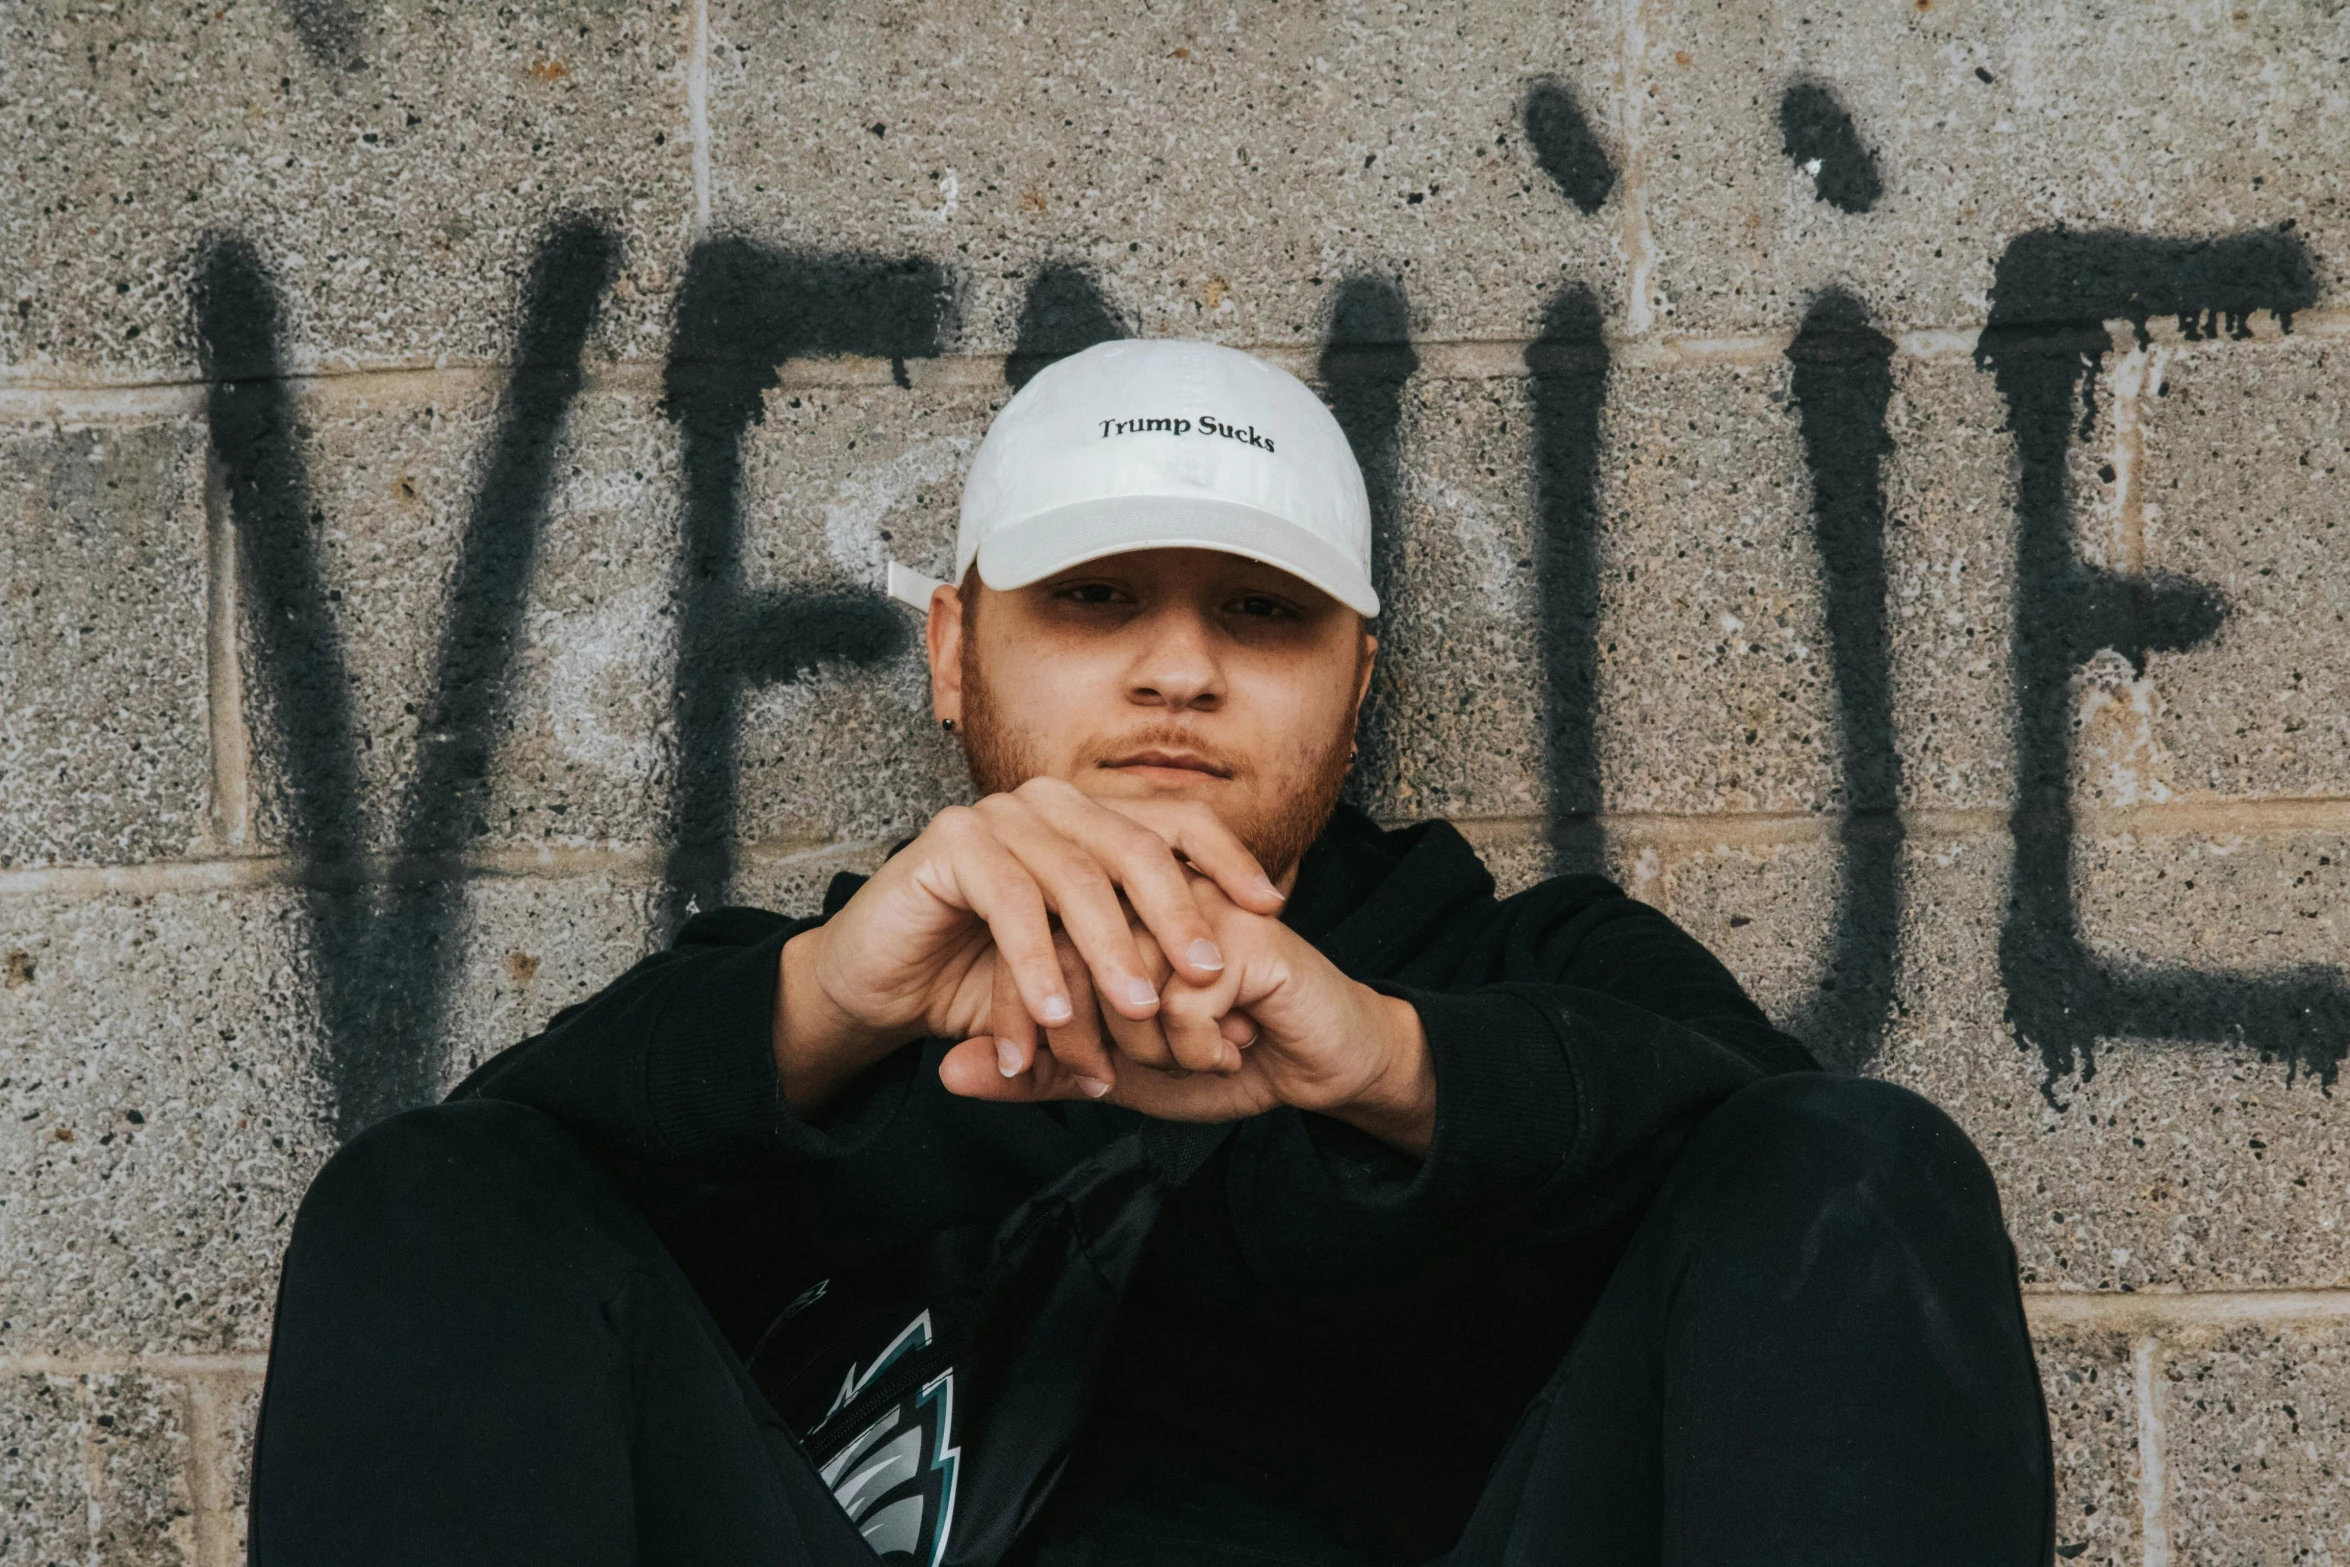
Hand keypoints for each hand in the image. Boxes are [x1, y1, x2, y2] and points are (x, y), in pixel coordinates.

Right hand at [773, 779, 1286, 1111]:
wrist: (884, 989)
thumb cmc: (988, 982)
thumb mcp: (1083, 983)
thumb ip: (1147, 987)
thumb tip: (1241, 1026)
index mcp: (1090, 821)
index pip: (1175, 820)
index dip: (1228, 858)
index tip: (1271, 909)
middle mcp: (1050, 804)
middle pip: (1134, 845)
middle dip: (1178, 913)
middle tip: (1208, 976)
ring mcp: (999, 815)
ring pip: (1075, 878)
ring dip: (1110, 952)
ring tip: (1137, 1013)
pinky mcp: (950, 842)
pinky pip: (1011, 900)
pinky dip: (1038, 963)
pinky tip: (1059, 1014)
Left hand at [939, 875, 1437, 1155]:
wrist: (1320, 1068)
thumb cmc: (1219, 1059)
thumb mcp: (1115, 1074)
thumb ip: (1035, 1070)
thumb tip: (945, 1073)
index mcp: (1110, 910)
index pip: (1032, 949)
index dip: (1038, 1022)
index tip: (1072, 1071)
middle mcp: (1147, 895)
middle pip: (1067, 962)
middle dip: (1091, 1043)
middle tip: (1131, 1074)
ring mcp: (1196, 904)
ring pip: (1122, 981)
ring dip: (1150, 1047)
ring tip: (1186, 1062)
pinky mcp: (1243, 934)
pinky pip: (1181, 1000)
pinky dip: (1195, 1047)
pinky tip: (1227, 1051)